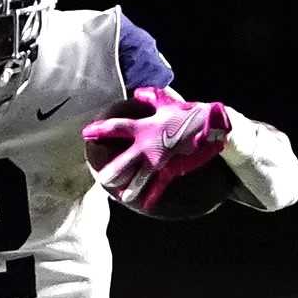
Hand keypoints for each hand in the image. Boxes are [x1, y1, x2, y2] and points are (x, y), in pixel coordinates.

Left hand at [82, 88, 230, 209]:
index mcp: (144, 127)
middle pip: (124, 162)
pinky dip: (152, 195)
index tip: (86, 133)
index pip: (117, 128)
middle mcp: (148, 146)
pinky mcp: (171, 169)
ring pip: (139, 178)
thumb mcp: (167, 102)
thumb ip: (150, 97)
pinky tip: (145, 205)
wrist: (211, 126)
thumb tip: (138, 93)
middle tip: (100, 178)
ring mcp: (159, 160)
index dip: (100, 130)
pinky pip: (160, 185)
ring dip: (130, 188)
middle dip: (111, 171)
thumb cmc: (188, 112)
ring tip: (121, 196)